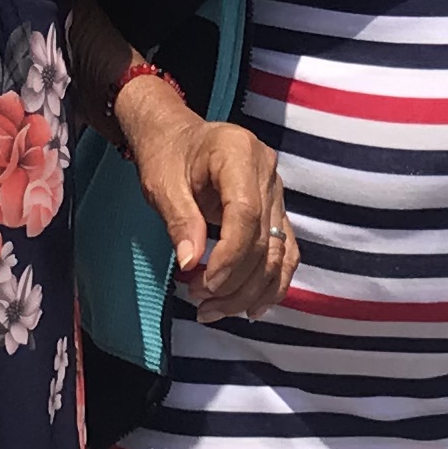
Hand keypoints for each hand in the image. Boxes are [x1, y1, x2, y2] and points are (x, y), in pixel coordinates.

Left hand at [117, 74, 295, 318]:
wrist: (179, 137)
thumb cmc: (167, 155)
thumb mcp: (162, 183)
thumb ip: (179, 220)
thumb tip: (190, 264)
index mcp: (239, 153)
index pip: (246, 214)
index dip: (229, 256)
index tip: (202, 284)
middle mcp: (268, 172)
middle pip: (265, 240)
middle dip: (234, 281)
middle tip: (199, 302)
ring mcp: (278, 193)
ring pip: (279, 254)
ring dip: (249, 291)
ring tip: (213, 311)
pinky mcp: (278, 212)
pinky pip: (285, 253)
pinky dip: (272, 284)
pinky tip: (250, 308)